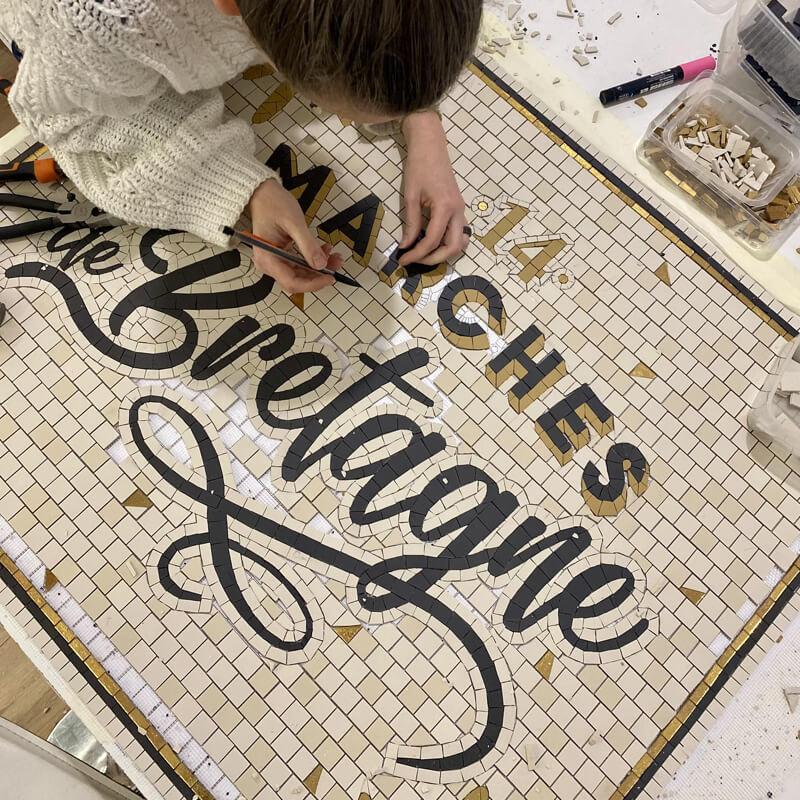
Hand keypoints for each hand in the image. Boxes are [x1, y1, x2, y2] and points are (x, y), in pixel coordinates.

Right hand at [247, 179, 341, 292]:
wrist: (263, 193)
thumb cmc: (272, 204)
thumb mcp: (294, 223)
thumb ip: (308, 245)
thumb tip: (320, 264)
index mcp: (267, 258)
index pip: (292, 282)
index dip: (313, 283)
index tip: (330, 277)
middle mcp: (269, 263)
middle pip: (298, 280)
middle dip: (319, 274)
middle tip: (336, 264)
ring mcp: (275, 260)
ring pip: (301, 273)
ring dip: (318, 267)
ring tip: (333, 256)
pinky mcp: (282, 255)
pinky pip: (300, 263)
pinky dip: (313, 259)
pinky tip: (324, 251)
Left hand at [399, 111, 468, 266]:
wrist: (431, 146)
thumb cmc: (419, 166)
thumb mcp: (410, 197)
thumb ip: (411, 224)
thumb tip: (406, 246)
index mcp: (445, 207)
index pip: (432, 240)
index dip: (417, 254)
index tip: (403, 259)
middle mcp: (458, 211)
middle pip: (453, 247)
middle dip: (434, 258)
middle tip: (415, 261)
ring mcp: (461, 210)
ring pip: (459, 242)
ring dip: (443, 253)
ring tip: (424, 254)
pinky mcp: (458, 208)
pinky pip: (458, 233)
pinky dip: (448, 243)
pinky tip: (432, 243)